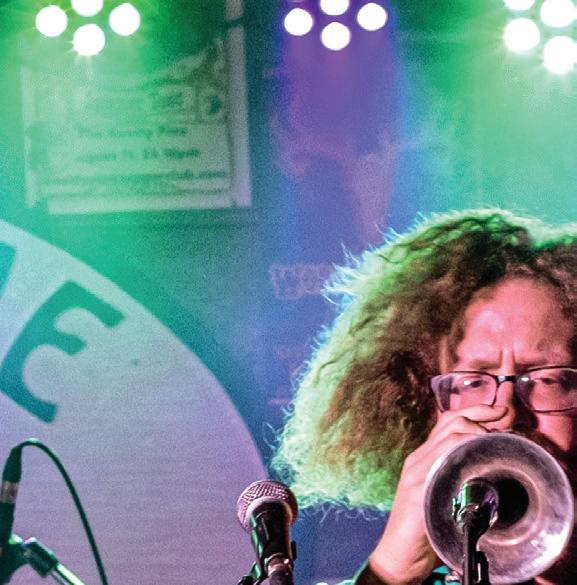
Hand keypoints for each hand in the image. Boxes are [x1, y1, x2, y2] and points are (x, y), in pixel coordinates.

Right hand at [367, 404, 508, 584]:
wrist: (397, 555)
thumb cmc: (424, 529)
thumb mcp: (441, 495)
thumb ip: (455, 477)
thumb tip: (485, 468)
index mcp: (424, 458)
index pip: (448, 422)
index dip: (476, 410)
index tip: (500, 409)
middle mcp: (419, 459)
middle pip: (450, 422)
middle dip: (481, 416)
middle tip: (504, 423)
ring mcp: (417, 472)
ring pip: (448, 436)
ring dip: (477, 434)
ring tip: (494, 443)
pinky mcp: (418, 489)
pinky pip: (441, 461)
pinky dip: (462, 454)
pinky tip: (477, 459)